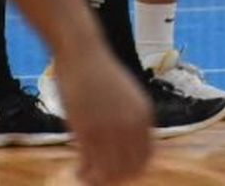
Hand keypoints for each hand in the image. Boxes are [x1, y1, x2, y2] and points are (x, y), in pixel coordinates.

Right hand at [55, 45, 152, 183]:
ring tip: (86, 175)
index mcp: (145, 116)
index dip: (132, 171)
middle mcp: (131, 124)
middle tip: (99, 177)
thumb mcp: (128, 96)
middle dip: (115, 179)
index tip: (116, 170)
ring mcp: (110, 128)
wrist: (82, 52)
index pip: (147, 159)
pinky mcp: (87, 129)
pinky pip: (90, 165)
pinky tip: (77, 170)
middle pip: (131, 170)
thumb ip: (132, 119)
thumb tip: (129, 145)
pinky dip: (84, 174)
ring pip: (111, 173)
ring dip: (98, 180)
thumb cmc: (100, 73)